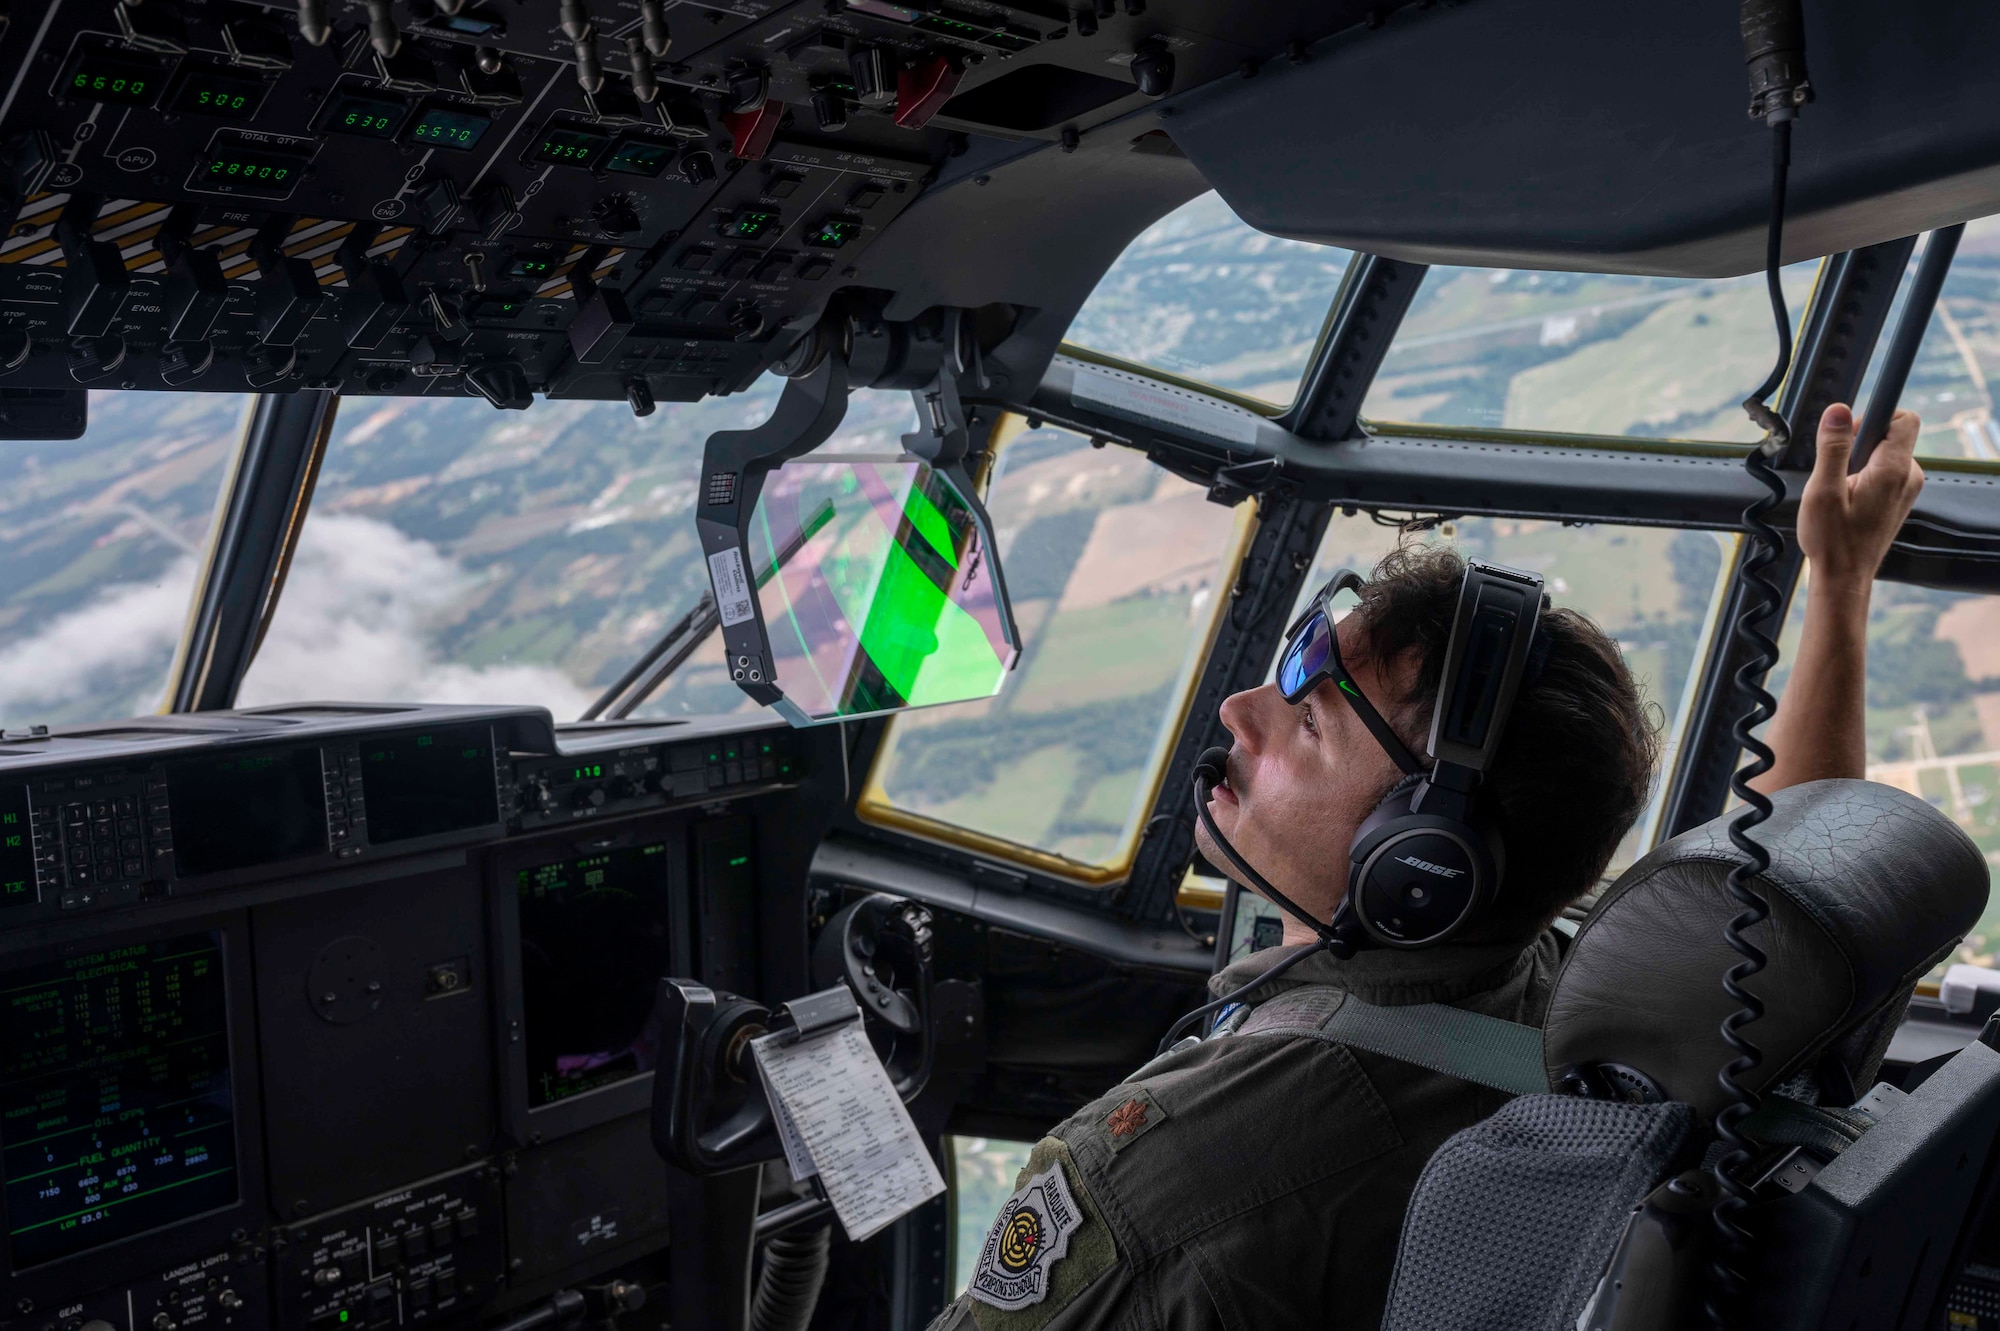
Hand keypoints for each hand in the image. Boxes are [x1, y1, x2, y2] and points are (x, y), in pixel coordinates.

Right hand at [1795, 402, 1924, 588]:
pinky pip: (1886, 470)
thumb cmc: (1833, 541)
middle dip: (1860, 442)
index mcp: (1893, 470)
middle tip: (1836, 471)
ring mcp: (1907, 488)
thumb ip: (1833, 448)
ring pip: (1886, 452)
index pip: (1903, 418)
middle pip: (1892, 434)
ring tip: (1840, 489)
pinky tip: (1848, 498)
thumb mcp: (1823, 491)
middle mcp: (1908, 476)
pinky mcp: (1900, 497)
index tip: (1847, 436)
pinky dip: (1866, 475)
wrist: (1844, 577)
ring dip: (1861, 461)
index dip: (1872, 417)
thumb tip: (1838, 411)